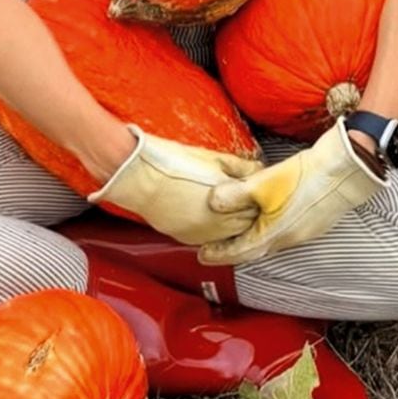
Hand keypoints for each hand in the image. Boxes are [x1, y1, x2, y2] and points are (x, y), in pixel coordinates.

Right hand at [88, 126, 263, 245]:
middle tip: (249, 199)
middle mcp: (218, 224)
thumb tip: (258, 170)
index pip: (256, 207)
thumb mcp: (213, 158)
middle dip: (249, 211)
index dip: (259, 197)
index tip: (259, 189)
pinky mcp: (186, 239)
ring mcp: (202, 235)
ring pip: (230, 236)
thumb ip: (241, 167)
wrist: (138, 177)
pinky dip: (216, 230)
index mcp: (228, 202)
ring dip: (234, 224)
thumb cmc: (172, 163)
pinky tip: (213, 217)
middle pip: (247, 224)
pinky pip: (210, 240)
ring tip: (230, 208)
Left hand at [197, 120, 382, 265]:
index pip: (239, 251)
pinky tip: (269, 214)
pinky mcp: (315, 221)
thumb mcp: (262, 183)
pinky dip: (270, 227)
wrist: (346, 170)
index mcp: (272, 234)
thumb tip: (212, 202)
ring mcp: (304, 231)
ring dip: (253, 238)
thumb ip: (235, 194)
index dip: (219, 253)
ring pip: (272, 240)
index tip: (202, 255)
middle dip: (234, 248)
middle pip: (256, 249)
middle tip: (216, 245)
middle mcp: (288, 238)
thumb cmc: (305, 176)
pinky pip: (286, 231)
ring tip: (239, 230)